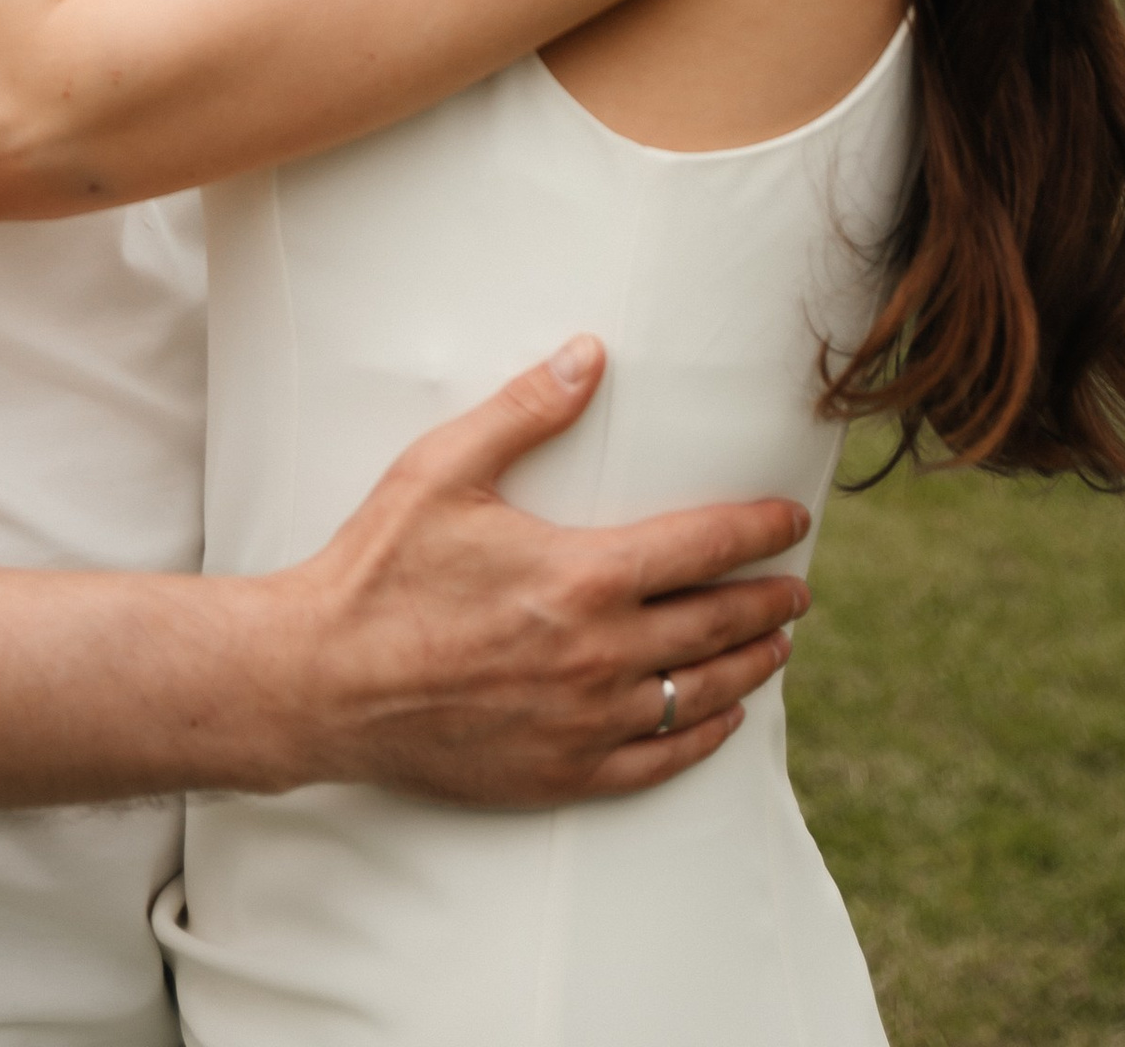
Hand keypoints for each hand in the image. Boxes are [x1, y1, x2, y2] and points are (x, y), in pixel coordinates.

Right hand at [273, 339, 809, 805]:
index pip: (704, 545)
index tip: (794, 519)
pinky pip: (660, 759)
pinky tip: (722, 718)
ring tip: (778, 647)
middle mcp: (601, 653)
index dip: (759, 529)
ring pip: (700, 693)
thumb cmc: (380, 566)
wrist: (324, 679)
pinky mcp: (563, 771)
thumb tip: (589, 353)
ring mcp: (586, 721)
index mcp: (582, 575)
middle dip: (769, 601)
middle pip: (717, 623)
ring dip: (750, 665)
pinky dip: (704, 736)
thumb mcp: (444, 467)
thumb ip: (526, 410)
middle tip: (800, 588)